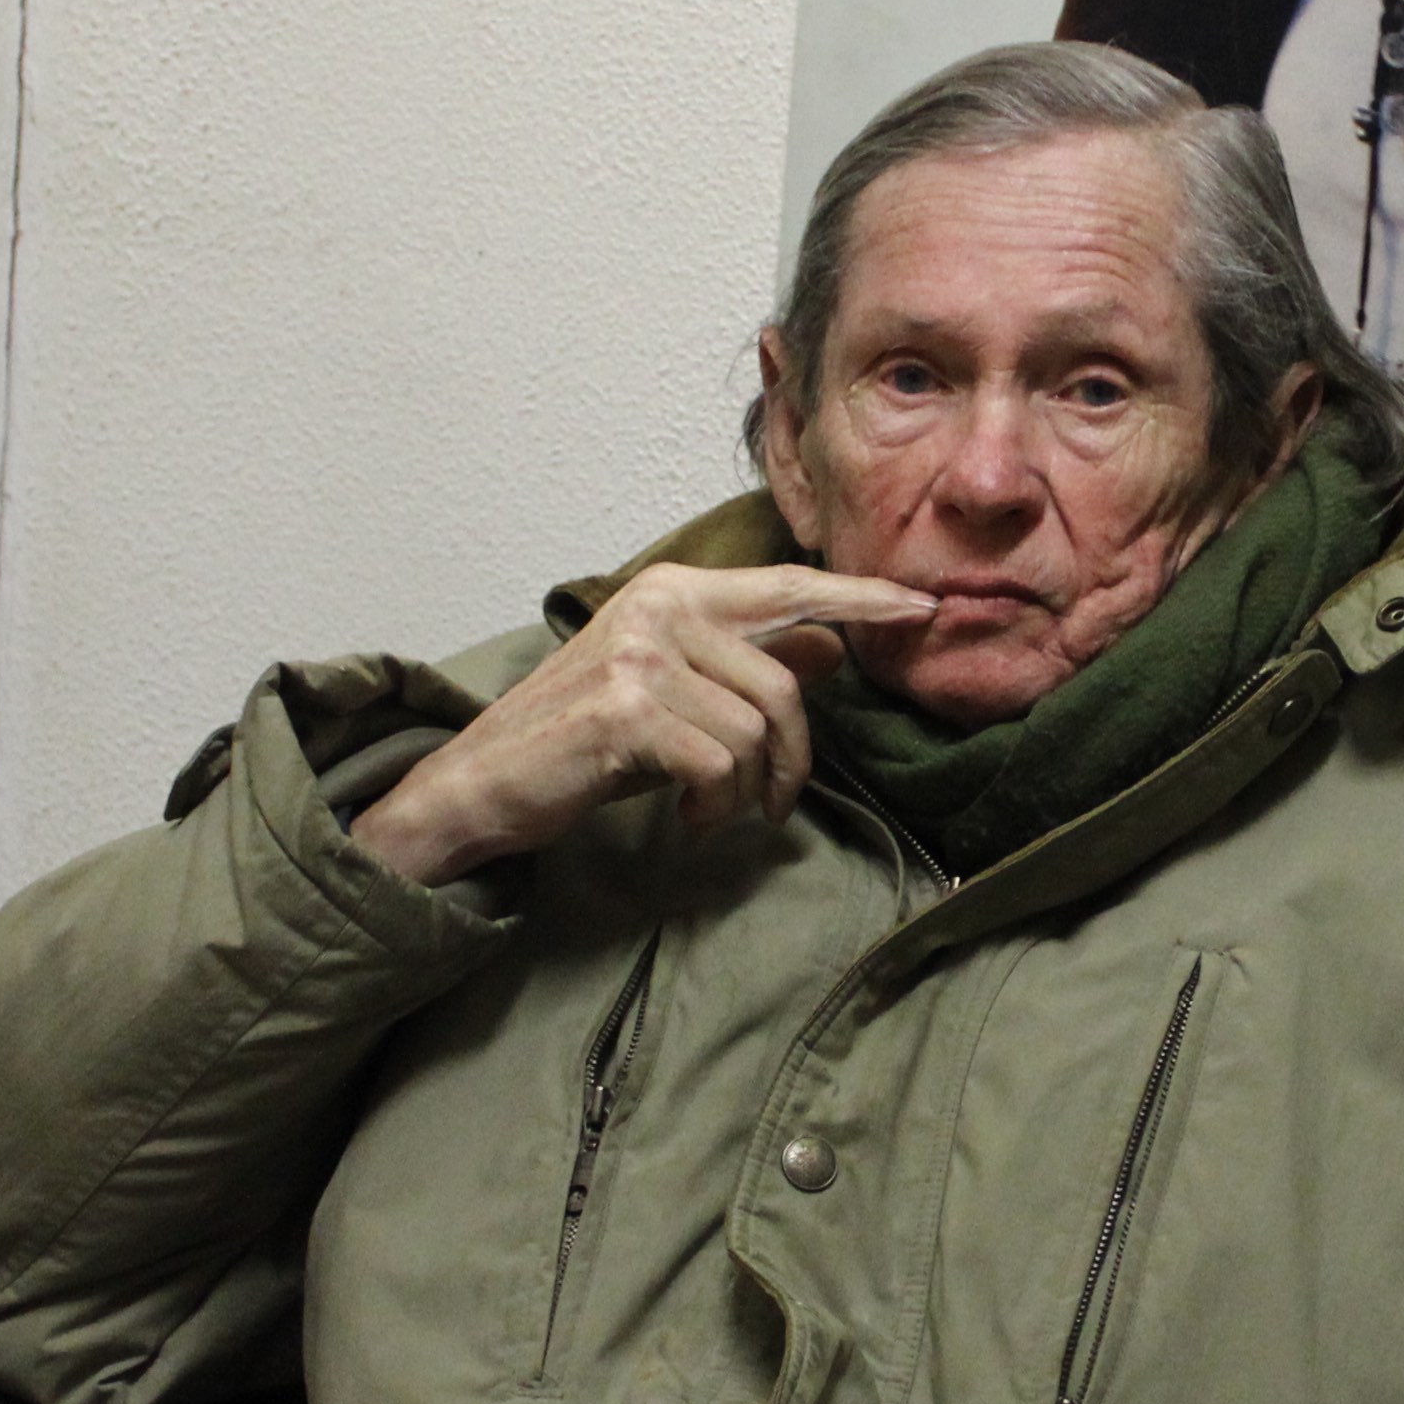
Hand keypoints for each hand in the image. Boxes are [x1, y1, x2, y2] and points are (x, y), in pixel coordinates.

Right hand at [348, 564, 928, 887]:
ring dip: (745, 791)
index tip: (923, 607)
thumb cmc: (579, 743)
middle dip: (792, 759)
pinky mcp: (628, 711)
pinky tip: (683, 816)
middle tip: (769, 805)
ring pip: (756, 731)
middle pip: (784, 684)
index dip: (861, 599)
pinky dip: (714, 807)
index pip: (789, 587)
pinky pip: (721, 765)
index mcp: (673, 590)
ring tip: (705, 809)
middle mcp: (660, 607)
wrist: (480, 785)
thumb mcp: (672, 693)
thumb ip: (745, 665)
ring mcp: (641, 654)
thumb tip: (831, 648)